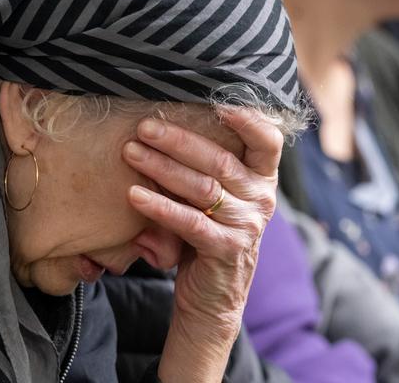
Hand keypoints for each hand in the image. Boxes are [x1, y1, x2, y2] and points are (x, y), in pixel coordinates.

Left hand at [122, 108, 282, 381]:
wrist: (212, 296)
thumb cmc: (205, 233)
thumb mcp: (211, 198)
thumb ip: (202, 169)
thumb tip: (157, 127)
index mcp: (261, 180)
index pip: (267, 142)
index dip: (248, 120)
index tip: (219, 103)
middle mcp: (261, 199)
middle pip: (220, 160)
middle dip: (178, 140)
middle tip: (144, 127)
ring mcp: (247, 225)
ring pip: (202, 187)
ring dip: (162, 168)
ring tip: (131, 152)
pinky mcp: (226, 249)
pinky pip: (189, 222)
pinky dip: (160, 206)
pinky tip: (134, 195)